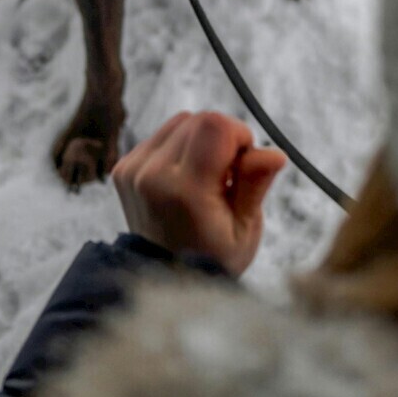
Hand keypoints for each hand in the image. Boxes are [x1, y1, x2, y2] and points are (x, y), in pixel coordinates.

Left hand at [112, 111, 285, 275]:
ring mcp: (133, 169)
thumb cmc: (212, 257)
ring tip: (204, 180)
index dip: (239, 135)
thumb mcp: (244, 230)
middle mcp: (153, 174)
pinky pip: (162, 134)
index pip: (216, 125)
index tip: (243, 164)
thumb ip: (255, 184)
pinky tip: (184, 180)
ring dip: (199, 141)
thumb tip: (274, 153)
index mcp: (185, 190)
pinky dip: (179, 148)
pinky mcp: (123, 167)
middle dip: (222, 139)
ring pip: (180, 122)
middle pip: (199, 119)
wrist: (165, 277)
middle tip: (225, 177)